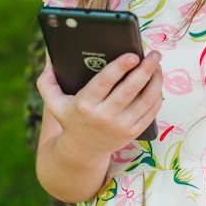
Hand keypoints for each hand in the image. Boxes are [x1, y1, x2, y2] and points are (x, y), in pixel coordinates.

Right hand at [37, 50, 162, 159]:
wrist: (81, 152)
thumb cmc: (70, 118)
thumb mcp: (54, 102)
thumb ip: (47, 80)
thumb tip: (50, 57)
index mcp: (84, 105)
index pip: (105, 82)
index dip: (120, 67)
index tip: (132, 54)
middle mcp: (104, 117)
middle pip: (130, 90)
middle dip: (145, 69)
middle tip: (154, 53)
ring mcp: (121, 126)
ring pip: (145, 100)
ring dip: (155, 80)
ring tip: (157, 64)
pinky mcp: (133, 132)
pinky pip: (151, 112)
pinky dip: (157, 95)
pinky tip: (157, 81)